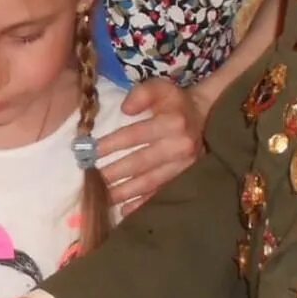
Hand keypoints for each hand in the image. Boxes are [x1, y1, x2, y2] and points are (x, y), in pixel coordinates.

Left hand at [93, 78, 207, 211]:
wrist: (206, 117)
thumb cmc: (176, 103)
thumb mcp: (161, 87)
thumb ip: (142, 93)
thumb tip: (125, 109)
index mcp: (172, 122)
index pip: (135, 136)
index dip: (111, 145)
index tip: (90, 153)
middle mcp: (180, 147)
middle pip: (140, 163)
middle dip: (113, 173)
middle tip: (90, 181)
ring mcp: (184, 166)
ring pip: (149, 182)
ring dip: (124, 192)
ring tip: (102, 198)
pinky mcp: (186, 178)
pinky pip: (162, 193)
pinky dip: (143, 204)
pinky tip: (125, 210)